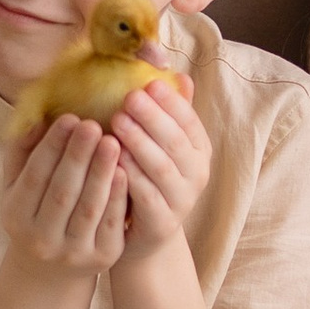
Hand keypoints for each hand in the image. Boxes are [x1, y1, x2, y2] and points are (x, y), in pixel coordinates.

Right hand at [2, 108, 127, 273]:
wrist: (52, 270)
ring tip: (113, 142)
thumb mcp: (17, 186)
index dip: (51, 147)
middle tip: (93, 125)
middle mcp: (41, 239)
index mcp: (15, 216)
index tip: (69, 118)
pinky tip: (125, 170)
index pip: (34, 177)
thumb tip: (36, 116)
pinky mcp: (102, 258)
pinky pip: (111, 223)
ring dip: (101, 173)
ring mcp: (73, 252)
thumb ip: (22, 151)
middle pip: (62, 192)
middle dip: (78, 157)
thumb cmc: (35, 212)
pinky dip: (118, 196)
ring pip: (89, 208)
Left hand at [111, 79, 213, 263]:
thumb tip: (177, 73)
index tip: (148, 84)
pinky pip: (146, 196)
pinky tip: (111, 161)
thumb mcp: (159, 144)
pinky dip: (129, 177)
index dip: (170, 102)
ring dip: (139, 143)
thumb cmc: (147, 178)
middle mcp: (196, 174)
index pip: (189, 121)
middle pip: (176, 141)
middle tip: (128, 98)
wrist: (143, 235)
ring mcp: (182, 200)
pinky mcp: (162, 222)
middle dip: (153, 118)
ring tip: (116, 123)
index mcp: (198, 149)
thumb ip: (167, 113)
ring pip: (161, 168)